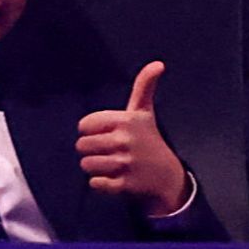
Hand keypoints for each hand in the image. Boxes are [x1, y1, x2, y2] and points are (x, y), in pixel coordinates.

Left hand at [76, 61, 187, 217]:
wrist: (167, 176)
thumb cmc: (148, 139)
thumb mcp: (144, 112)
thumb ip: (144, 86)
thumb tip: (158, 63)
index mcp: (126, 120)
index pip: (85, 125)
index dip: (92, 130)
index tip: (108, 133)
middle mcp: (125, 141)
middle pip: (82, 146)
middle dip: (91, 150)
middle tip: (108, 151)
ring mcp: (125, 164)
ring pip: (86, 164)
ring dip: (94, 166)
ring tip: (111, 164)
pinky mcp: (124, 185)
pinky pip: (95, 183)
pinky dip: (100, 183)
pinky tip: (114, 178)